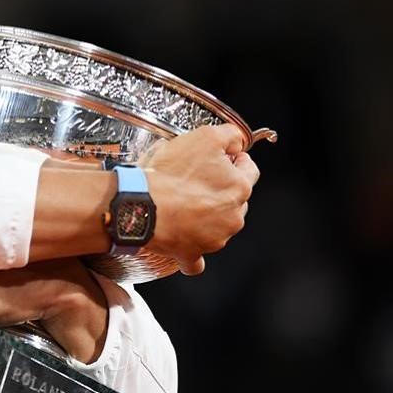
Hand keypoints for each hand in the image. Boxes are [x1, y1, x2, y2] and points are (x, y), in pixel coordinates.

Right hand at [141, 124, 259, 275]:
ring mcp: (215, 238)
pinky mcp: (192, 253)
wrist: (142, 205)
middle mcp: (233, 216)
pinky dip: (192, 250)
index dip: (235, 159)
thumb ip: (229, 134)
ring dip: (205, 216)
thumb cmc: (170, 174)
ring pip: (218, 225)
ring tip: (181, 203)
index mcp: (239, 188)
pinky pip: (196, 258)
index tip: (221, 158)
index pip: (250, 169)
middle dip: (219, 189)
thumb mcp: (204, 136)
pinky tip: (184, 240)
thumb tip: (237, 141)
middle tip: (194, 179)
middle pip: (234, 199)